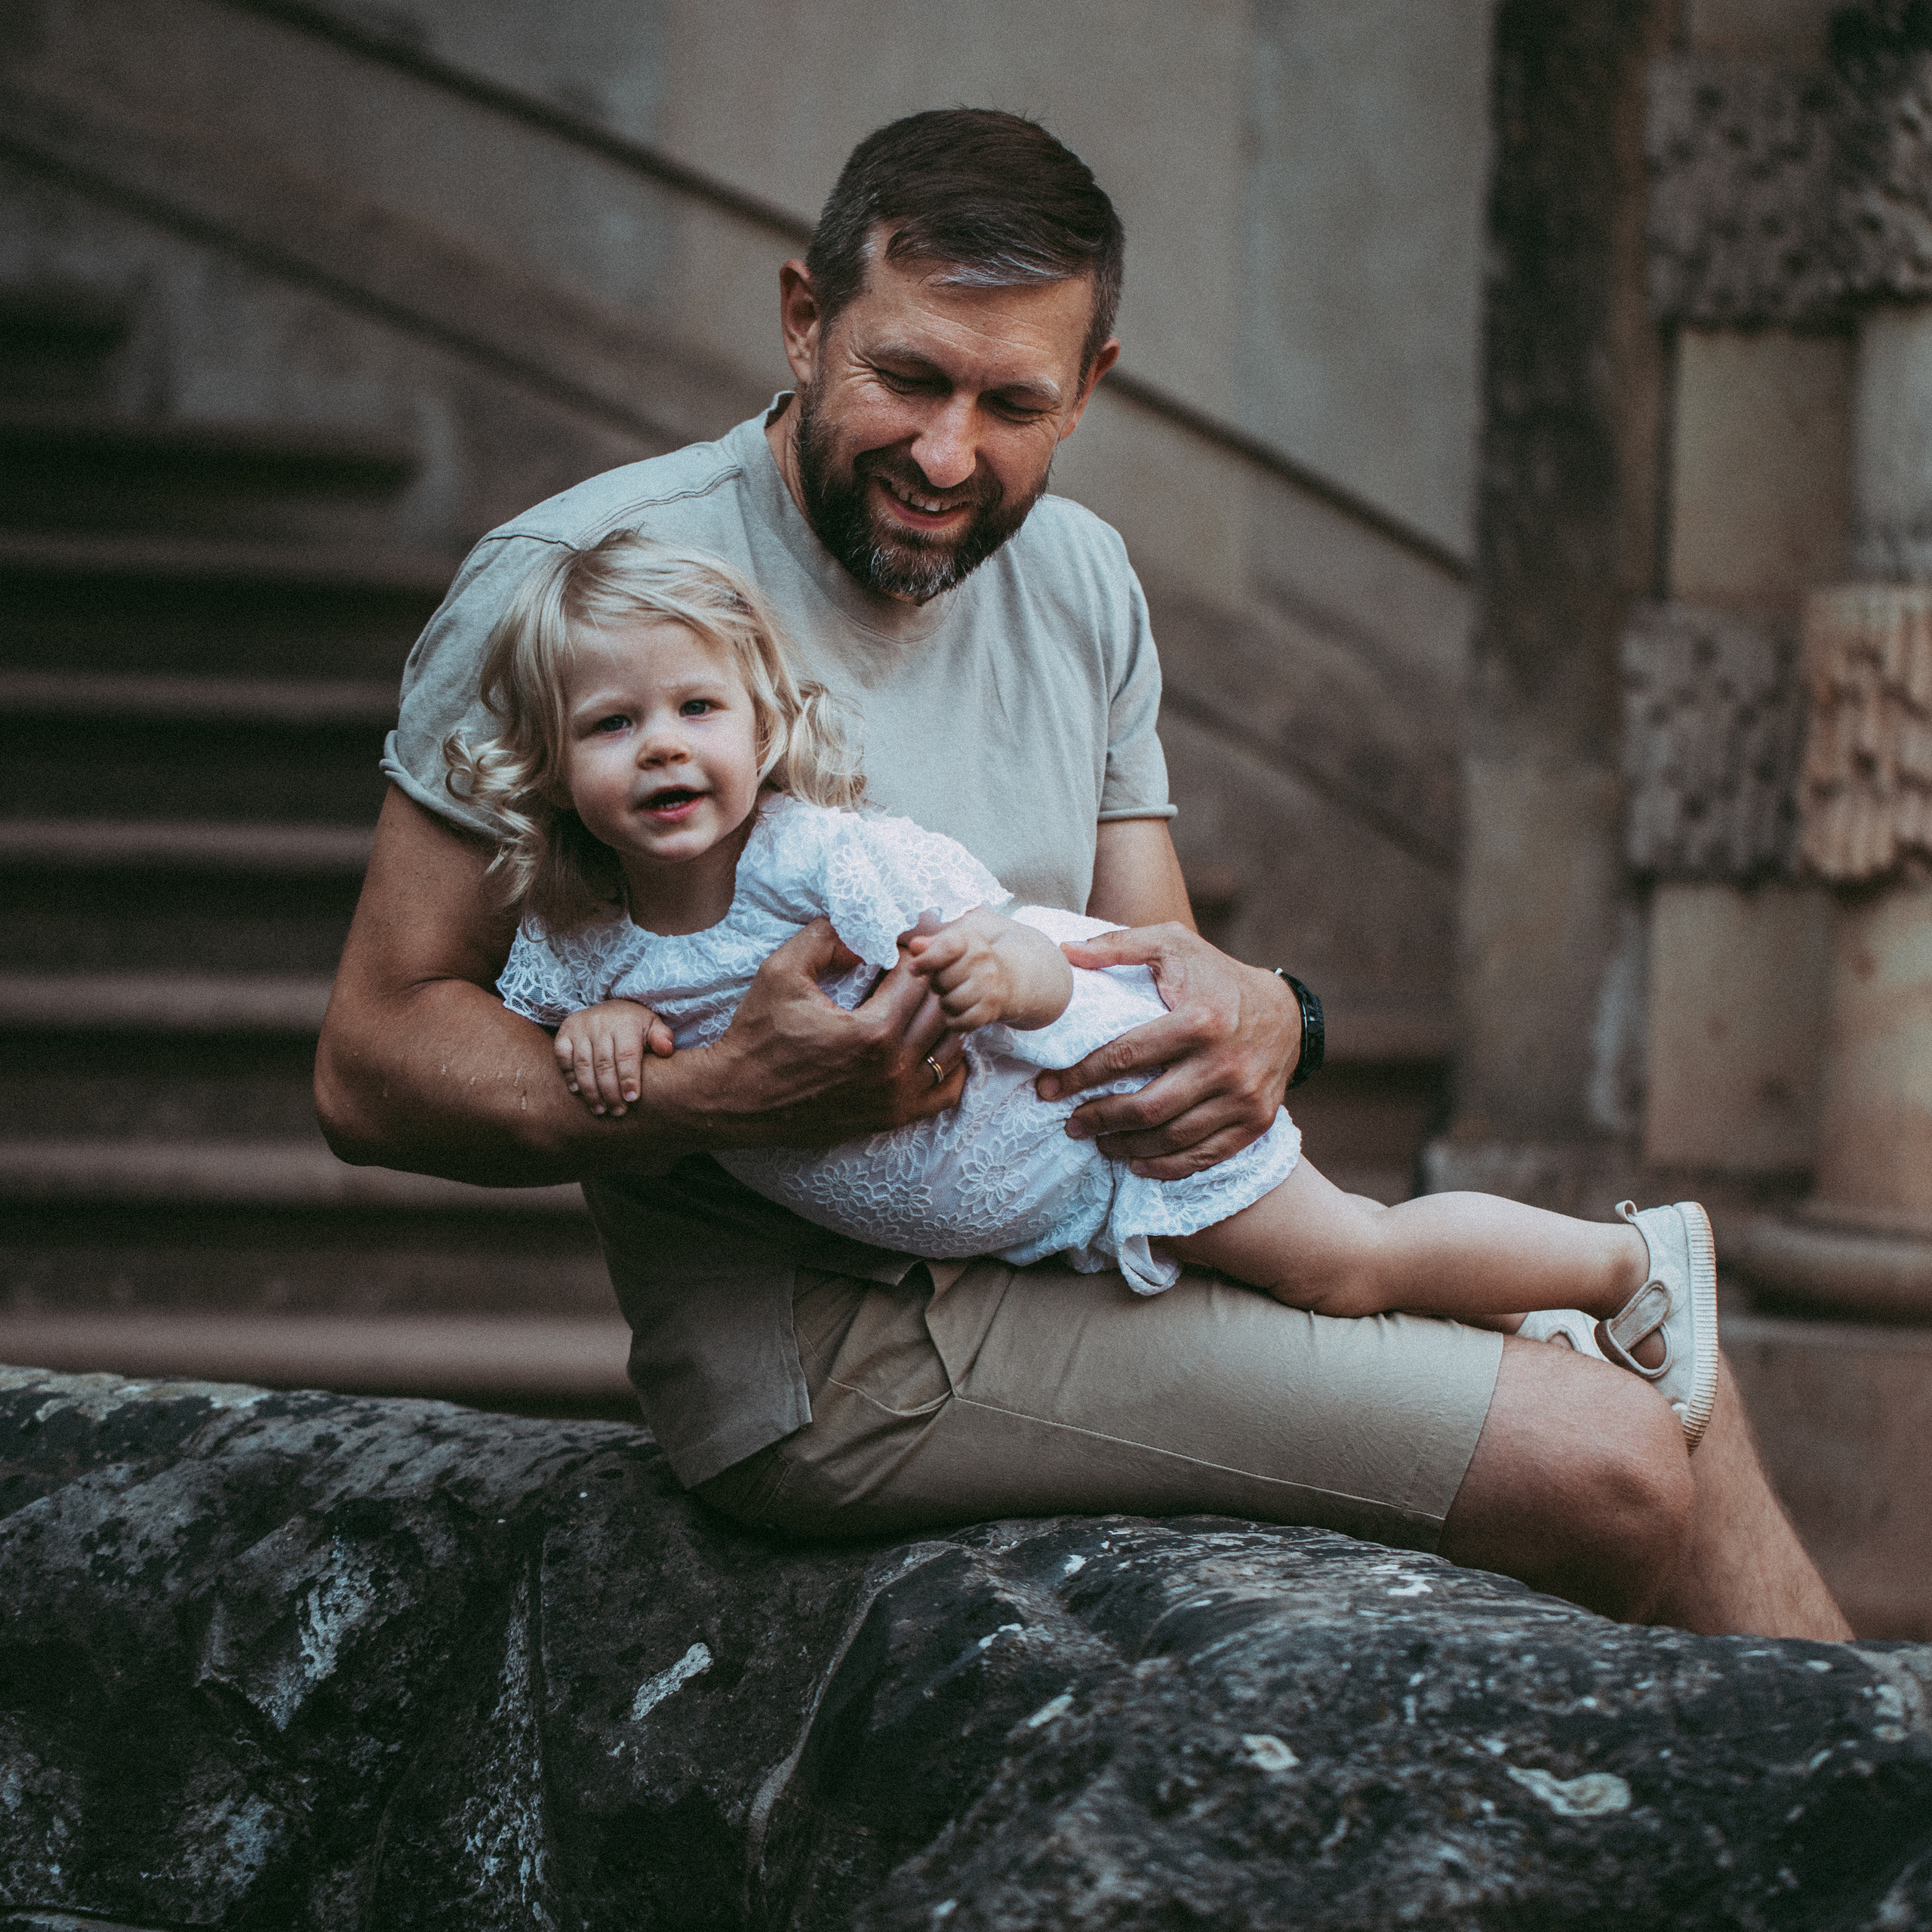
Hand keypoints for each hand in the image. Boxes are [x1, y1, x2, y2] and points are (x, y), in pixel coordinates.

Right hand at [555, 1000, 674, 1115]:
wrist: (609, 1009)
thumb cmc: (634, 1025)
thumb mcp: (652, 1026)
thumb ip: (662, 1038)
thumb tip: (666, 1050)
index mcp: (625, 1023)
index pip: (626, 1054)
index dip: (629, 1078)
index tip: (632, 1099)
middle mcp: (600, 1024)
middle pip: (604, 1064)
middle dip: (611, 1092)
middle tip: (618, 1112)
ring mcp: (580, 1028)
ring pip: (583, 1064)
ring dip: (590, 1091)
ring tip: (600, 1110)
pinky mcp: (564, 1033)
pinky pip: (562, 1057)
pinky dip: (569, 1076)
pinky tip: (578, 1092)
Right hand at [694, 917, 968, 1145]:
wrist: (738, 1101)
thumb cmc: (757, 1035)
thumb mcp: (781, 972)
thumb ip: (824, 938)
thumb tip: (864, 929)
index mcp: (873, 1032)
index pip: (921, 977)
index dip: (915, 951)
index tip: (902, 940)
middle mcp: (894, 1069)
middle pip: (943, 1008)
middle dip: (934, 979)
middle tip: (915, 964)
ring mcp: (898, 1098)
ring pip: (953, 1046)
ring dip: (944, 1016)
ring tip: (920, 997)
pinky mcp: (894, 1117)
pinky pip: (947, 1089)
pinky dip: (947, 1061)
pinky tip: (926, 1039)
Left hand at [903, 906, 1073, 1031]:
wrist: (1015, 977)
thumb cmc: (975, 961)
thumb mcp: (957, 944)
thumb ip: (933, 944)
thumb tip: (915, 945)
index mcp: (972, 940)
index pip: (946, 947)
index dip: (926, 960)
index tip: (914, 968)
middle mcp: (984, 960)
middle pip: (941, 979)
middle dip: (937, 984)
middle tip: (945, 982)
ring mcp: (991, 985)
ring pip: (949, 1003)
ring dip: (946, 1004)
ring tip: (953, 996)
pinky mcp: (994, 1008)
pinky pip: (963, 1022)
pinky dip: (955, 1021)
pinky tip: (958, 1013)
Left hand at [1033, 923, 1300, 1179]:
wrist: (1286, 1012)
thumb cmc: (1216, 976)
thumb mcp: (1173, 943)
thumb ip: (1118, 945)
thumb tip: (1064, 954)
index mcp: (1199, 1019)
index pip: (1126, 1056)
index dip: (1080, 1075)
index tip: (1048, 1088)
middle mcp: (1224, 1063)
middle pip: (1148, 1107)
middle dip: (1100, 1119)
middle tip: (1071, 1124)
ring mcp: (1243, 1097)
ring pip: (1173, 1138)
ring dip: (1127, 1147)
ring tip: (1098, 1141)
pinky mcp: (1256, 1121)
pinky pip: (1206, 1156)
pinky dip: (1168, 1167)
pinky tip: (1138, 1164)